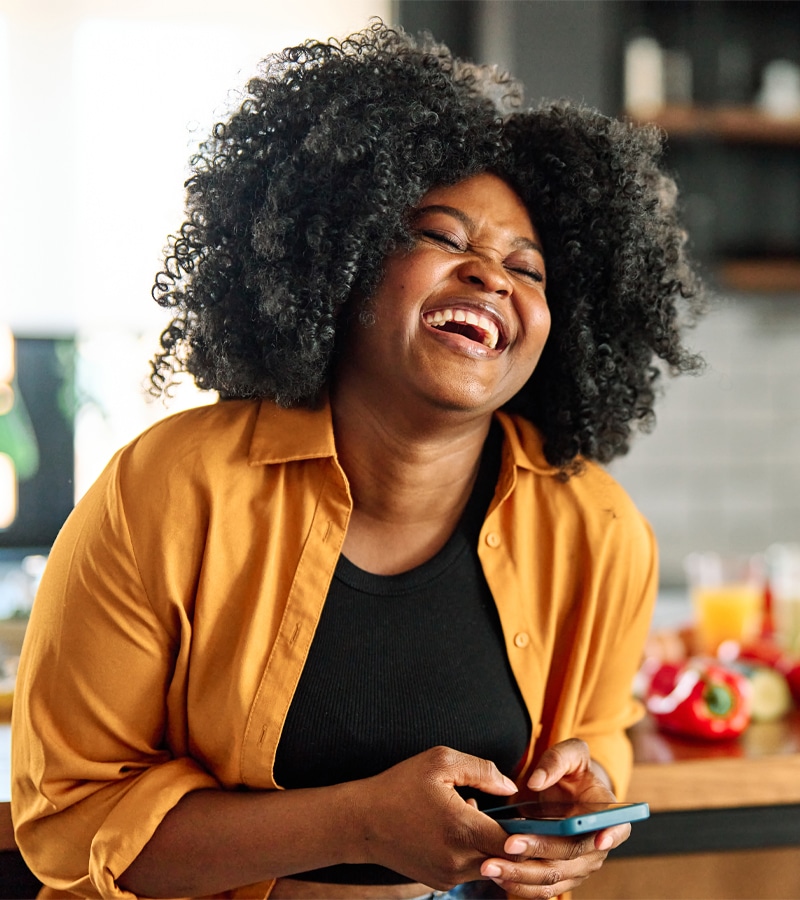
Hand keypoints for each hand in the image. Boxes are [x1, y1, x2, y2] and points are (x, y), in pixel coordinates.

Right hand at [349, 746, 517, 889]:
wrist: (362, 821)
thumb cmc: (400, 786)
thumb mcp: (441, 762)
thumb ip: (482, 770)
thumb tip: (511, 786)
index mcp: (463, 829)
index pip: (516, 842)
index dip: (525, 830)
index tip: (524, 814)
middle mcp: (459, 860)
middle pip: (506, 859)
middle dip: (509, 838)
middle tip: (497, 812)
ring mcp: (449, 876)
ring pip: (489, 865)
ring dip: (488, 845)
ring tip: (468, 817)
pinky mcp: (440, 883)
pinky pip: (470, 871)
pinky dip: (470, 853)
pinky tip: (452, 831)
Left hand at [479, 739, 630, 897]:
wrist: (566, 791)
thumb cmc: (571, 770)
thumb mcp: (569, 753)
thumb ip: (556, 760)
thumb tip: (536, 782)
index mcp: (607, 813)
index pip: (616, 827)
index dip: (610, 834)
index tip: (598, 840)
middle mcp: (598, 845)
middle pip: (572, 856)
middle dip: (539, 852)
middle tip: (507, 844)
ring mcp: (580, 865)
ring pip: (554, 878)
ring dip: (522, 875)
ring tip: (491, 866)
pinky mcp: (561, 876)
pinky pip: (543, 888)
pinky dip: (520, 885)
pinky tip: (498, 875)